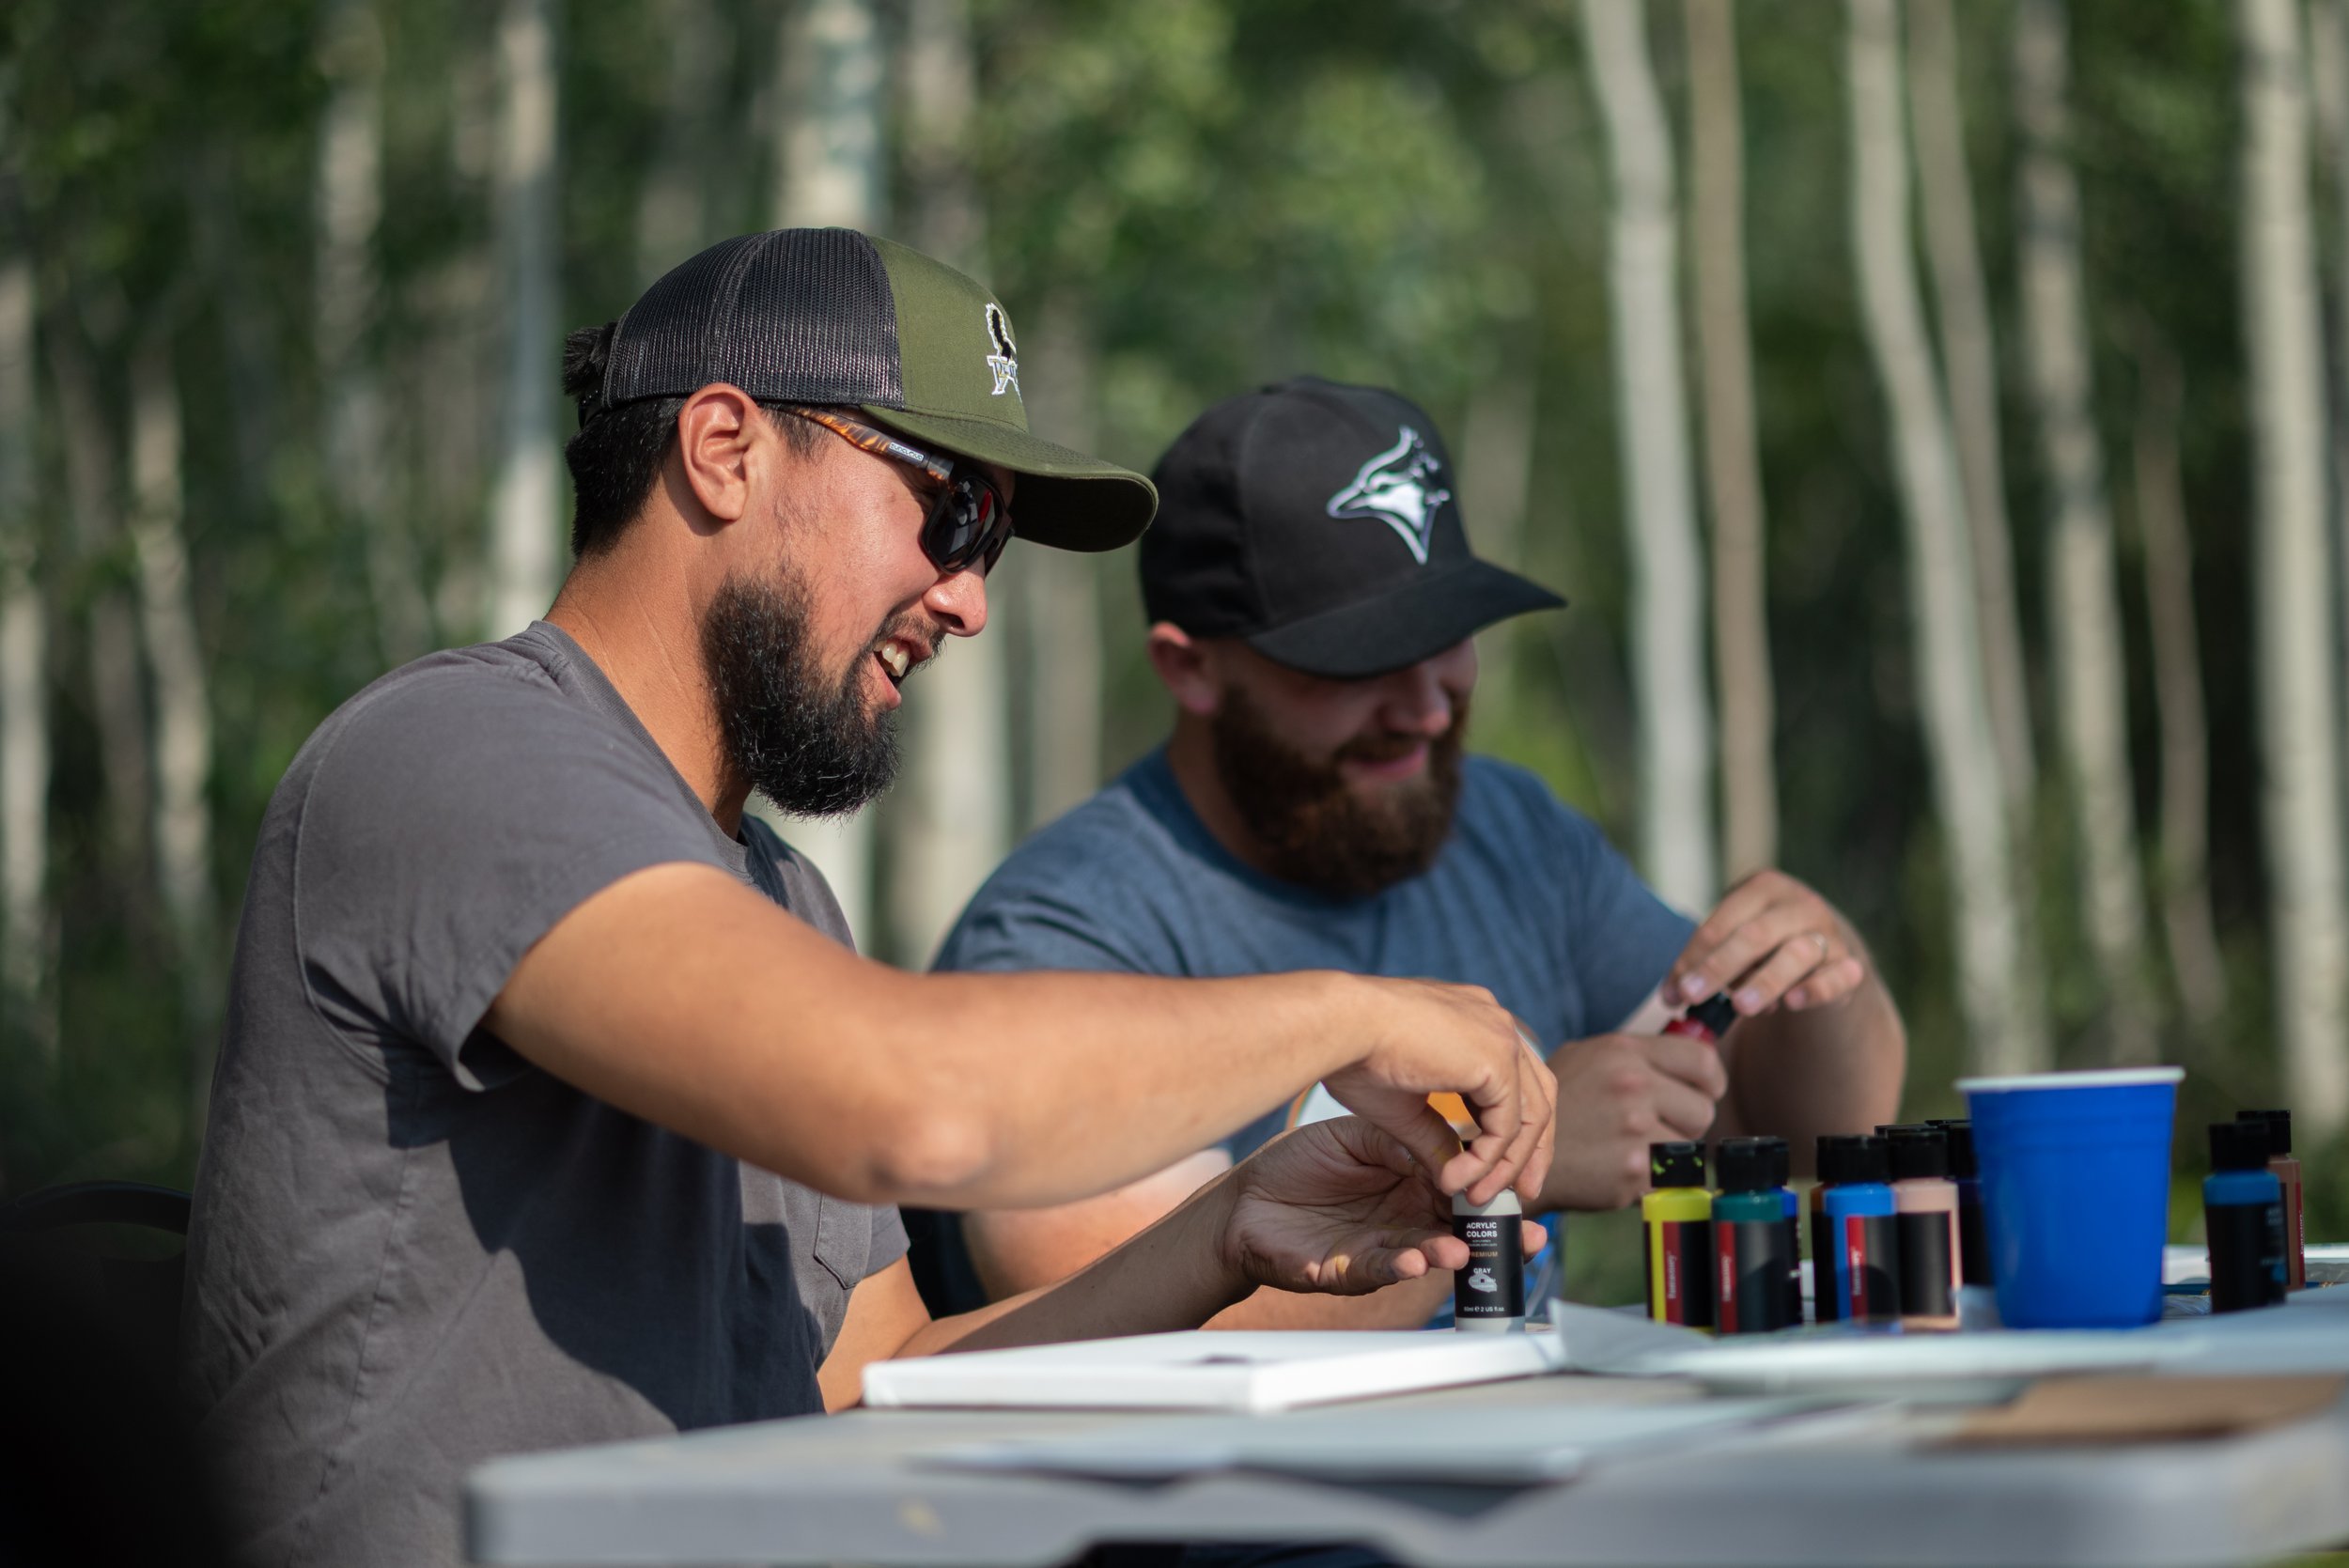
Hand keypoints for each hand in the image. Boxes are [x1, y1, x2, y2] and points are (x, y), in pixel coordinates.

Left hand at [1211, 1118, 1547, 1296]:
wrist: (1244, 1197)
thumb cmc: (1301, 1164)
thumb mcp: (1357, 1138)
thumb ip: (1401, 1144)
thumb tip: (1451, 1145)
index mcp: (1410, 1184)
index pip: (1461, 1189)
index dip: (1490, 1192)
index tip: (1522, 1192)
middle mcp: (1402, 1221)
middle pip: (1456, 1230)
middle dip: (1491, 1238)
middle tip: (1525, 1239)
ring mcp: (1378, 1248)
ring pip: (1424, 1254)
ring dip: (1446, 1254)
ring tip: (1463, 1249)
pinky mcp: (1347, 1270)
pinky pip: (1378, 1270)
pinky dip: (1398, 1267)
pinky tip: (1414, 1261)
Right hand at [1320, 977, 1556, 1207]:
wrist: (1338, 1024)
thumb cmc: (1354, 1054)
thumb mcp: (1404, 1105)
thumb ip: (1436, 1136)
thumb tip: (1454, 1177)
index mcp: (1475, 1021)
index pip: (1517, 1080)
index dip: (1515, 1128)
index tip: (1504, 1169)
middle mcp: (1495, 1022)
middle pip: (1538, 1095)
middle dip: (1531, 1150)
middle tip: (1522, 1193)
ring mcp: (1501, 1036)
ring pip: (1531, 1114)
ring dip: (1508, 1164)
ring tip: (1480, 1199)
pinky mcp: (1498, 1057)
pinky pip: (1508, 1125)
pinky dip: (1488, 1161)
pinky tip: (1457, 1182)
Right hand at [1544, 1032, 1728, 1208]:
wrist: (1519, 1154)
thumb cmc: (1559, 1107)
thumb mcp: (1589, 1059)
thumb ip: (1638, 1058)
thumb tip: (1693, 1063)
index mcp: (1624, 1051)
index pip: (1702, 1059)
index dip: (1710, 1082)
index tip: (1704, 1094)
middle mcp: (1633, 1084)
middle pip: (1703, 1109)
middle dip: (1686, 1124)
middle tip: (1656, 1130)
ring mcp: (1634, 1128)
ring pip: (1690, 1147)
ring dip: (1670, 1154)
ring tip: (1632, 1150)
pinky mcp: (1633, 1168)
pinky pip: (1669, 1176)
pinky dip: (1651, 1179)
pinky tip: (1619, 1170)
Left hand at [1665, 870, 1870, 1018]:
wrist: (1822, 950)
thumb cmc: (1762, 945)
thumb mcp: (1735, 940)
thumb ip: (1705, 961)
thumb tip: (1670, 995)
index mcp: (1763, 888)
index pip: (1722, 923)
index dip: (1694, 958)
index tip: (1672, 992)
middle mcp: (1799, 904)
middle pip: (1755, 935)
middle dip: (1720, 967)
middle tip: (1693, 996)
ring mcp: (1827, 933)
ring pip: (1797, 954)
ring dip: (1765, 980)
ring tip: (1741, 1006)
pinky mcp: (1849, 964)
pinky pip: (1837, 977)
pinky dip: (1817, 989)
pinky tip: (1793, 1002)